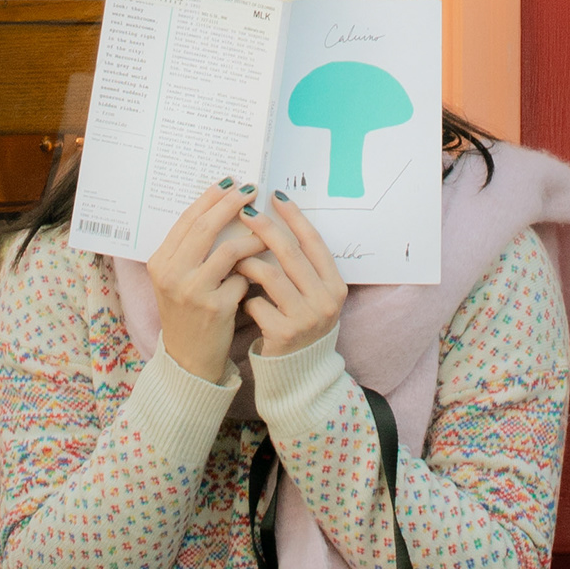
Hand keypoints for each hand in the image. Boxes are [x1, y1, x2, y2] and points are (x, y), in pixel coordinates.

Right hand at [148, 182, 266, 381]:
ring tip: (267, 233)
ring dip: (252, 238)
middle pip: (205, 228)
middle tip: (251, 190)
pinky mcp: (214, 308)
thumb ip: (191, 250)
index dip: (210, 198)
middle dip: (231, 205)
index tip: (230, 183)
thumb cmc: (188, 313)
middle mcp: (171, 275)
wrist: (188, 360)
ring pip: (228, 250)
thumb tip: (221, 208)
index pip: (187, 220)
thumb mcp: (178, 280)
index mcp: (159, 262)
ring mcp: (192, 291)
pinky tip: (258, 275)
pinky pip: (240, 278)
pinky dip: (251, 273)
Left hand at [239, 194, 348, 359]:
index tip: (275, 196)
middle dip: (265, 228)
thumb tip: (274, 224)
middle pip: (291, 253)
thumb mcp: (312, 296)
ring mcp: (307, 317)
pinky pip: (257, 302)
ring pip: (270, 275)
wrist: (300, 372)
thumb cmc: (301, 324)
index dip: (295, 217)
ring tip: (234, 258)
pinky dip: (245, 297)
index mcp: (335, 285)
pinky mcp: (285, 334)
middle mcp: (326, 300)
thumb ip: (301, 268)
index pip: (314, 242)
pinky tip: (239, 299)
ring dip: (248, 262)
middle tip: (245, 211)